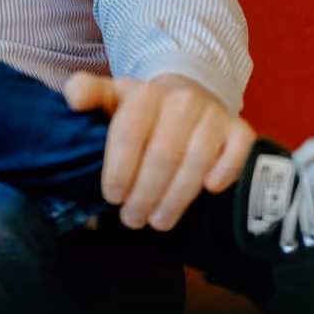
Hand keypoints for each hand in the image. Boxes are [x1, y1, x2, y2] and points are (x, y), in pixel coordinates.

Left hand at [63, 71, 254, 231]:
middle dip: (145, 193)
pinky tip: (210, 190)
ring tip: (159, 221)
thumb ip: (86, 92)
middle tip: (133, 219)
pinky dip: (225, 171)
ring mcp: (214, 115)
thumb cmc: (143, 107)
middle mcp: (181, 101)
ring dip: (177, 196)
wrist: (190, 93)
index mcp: (144, 94)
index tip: (112, 197)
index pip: (129, 134)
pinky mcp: (240, 130)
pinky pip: (237, 152)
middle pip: (163, 154)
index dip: (119, 169)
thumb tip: (73, 100)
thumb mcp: (111, 95)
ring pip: (197, 160)